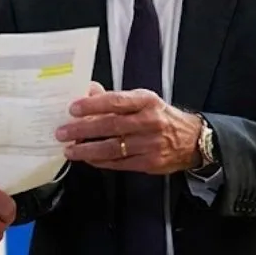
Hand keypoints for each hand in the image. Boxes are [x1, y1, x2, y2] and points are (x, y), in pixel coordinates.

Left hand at [55, 88, 202, 173]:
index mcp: (147, 101)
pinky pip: (119, 163)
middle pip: (111, 125)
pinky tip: (87, 159)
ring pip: (113, 148)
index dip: (92, 105)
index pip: (116, 101)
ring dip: (87, 150)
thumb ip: (116, 98)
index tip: (73, 109)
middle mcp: (149, 122)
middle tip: (62, 132)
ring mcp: (150, 144)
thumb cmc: (162, 116)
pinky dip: (100, 161)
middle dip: (82, 130)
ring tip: (69, 150)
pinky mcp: (149, 163)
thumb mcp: (143, 100)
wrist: (193, 140)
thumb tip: (89, 90)